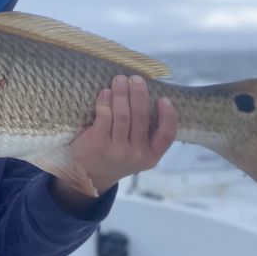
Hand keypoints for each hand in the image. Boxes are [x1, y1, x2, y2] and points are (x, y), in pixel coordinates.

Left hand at [69, 74, 176, 194]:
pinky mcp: (98, 144)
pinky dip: (105, 102)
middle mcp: (136, 155)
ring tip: (119, 80)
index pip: (166, 136)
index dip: (168, 116)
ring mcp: (117, 150)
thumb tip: (145, 96)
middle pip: (141, 118)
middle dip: (139, 95)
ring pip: (122, 115)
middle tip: (136, 79)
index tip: (164, 99)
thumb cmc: (115, 156)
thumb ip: (145, 134)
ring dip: (121, 93)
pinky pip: (105, 116)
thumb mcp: (136, 154)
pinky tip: (105, 93)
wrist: (88, 176)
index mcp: (151, 156)